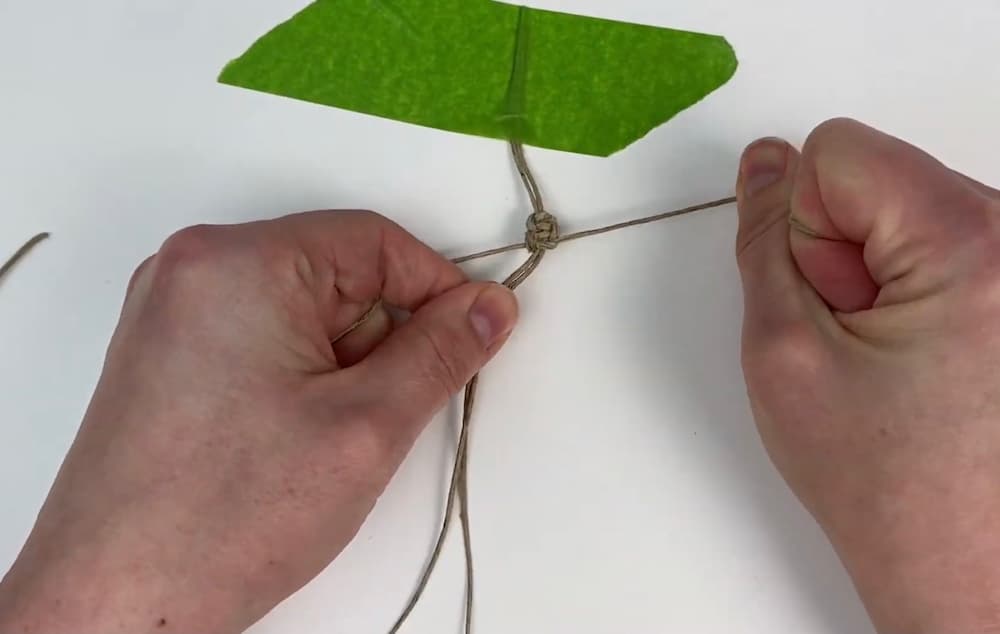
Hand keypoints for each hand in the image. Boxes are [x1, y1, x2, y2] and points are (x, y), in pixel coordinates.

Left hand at [0, 211, 518, 632]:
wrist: (117, 601)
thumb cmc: (217, 521)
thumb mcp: (367, 425)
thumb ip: (441, 353)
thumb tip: (485, 309)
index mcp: (241, 263)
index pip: (377, 242)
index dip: (438, 290)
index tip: (471, 334)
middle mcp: (198, 271)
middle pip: (340, 277)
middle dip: (377, 344)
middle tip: (371, 416)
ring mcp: (175, 313)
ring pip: (306, 315)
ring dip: (339, 370)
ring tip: (315, 444)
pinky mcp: (171, 354)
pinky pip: (266, 340)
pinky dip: (300, 381)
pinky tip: (286, 442)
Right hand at [736, 118, 999, 632]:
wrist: (970, 569)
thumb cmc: (893, 486)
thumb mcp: (785, 351)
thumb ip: (764, 243)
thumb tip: (764, 169)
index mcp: (969, 241)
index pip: (838, 150)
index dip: (803, 224)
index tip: (828, 299)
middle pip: (880, 178)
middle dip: (844, 251)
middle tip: (859, 339)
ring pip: (908, 214)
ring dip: (879, 276)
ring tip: (893, 358)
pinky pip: (944, 250)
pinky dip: (916, 293)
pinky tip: (920, 360)